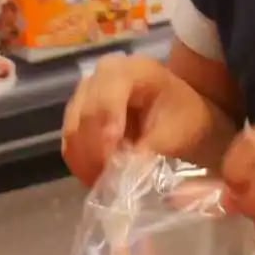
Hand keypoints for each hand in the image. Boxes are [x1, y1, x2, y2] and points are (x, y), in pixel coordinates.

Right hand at [61, 54, 217, 186]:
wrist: (181, 115)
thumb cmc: (185, 118)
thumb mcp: (175, 133)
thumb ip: (149, 149)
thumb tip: (123, 174)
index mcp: (134, 69)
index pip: (108, 96)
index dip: (105, 130)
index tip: (111, 162)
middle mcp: (103, 73)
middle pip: (85, 113)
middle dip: (95, 152)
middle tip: (108, 182)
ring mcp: (88, 91)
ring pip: (73, 128)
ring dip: (85, 160)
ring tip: (104, 184)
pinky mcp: (79, 111)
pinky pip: (70, 139)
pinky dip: (80, 161)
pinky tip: (95, 178)